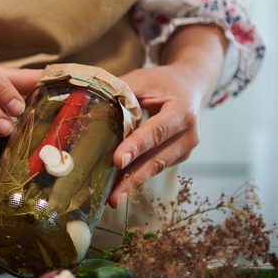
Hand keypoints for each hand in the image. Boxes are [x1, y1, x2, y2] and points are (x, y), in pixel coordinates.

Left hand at [107, 24, 227, 207]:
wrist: (191, 86)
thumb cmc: (163, 82)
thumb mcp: (143, 80)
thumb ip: (120, 92)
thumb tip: (85, 101)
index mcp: (182, 111)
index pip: (156, 131)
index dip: (136, 146)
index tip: (118, 160)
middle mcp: (189, 134)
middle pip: (157, 158)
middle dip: (133, 177)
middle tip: (113, 194)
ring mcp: (186, 149)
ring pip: (156, 167)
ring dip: (133, 182)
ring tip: (113, 197)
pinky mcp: (178, 157)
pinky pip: (155, 167)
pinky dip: (137, 175)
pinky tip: (119, 186)